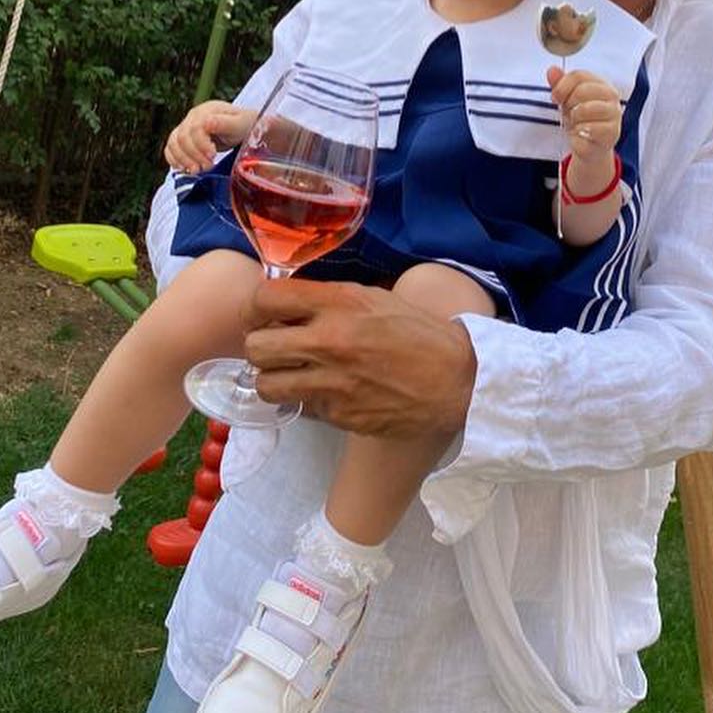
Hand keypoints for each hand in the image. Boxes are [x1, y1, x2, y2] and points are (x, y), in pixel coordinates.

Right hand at [163, 101, 257, 173]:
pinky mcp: (183, 138)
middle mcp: (193, 117)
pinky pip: (170, 148)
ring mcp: (186, 126)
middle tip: (208, 166)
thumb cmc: (243, 125)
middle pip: (183, 137)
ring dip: (184, 160)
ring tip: (197, 170)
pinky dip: (174, 159)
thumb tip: (207, 123)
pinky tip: (184, 168)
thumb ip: (224, 123)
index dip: (201, 145)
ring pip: (174, 143)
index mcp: (207, 110)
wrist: (243, 127)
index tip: (212, 156)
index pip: (195, 128)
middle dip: (194, 155)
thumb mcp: (239, 124)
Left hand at [242, 278, 477, 437]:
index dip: (256, 306)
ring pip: (266, 385)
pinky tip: (326, 392)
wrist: (456, 379)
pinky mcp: (339, 415)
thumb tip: (290, 304)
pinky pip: (300, 408)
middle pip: (256, 346)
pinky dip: (306, 401)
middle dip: (261, 346)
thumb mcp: (373, 298)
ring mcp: (332, 382)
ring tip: (292, 375)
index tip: (263, 314)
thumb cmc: (418, 332)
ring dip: (274, 379)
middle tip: (276, 347)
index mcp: (339, 303)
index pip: (265, 298)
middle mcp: (329, 340)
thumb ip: (330, 300)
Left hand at [547, 67, 621, 159]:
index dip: (562, 86)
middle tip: (569, 113)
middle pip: (581, 90)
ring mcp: (614, 114)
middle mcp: (611, 95)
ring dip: (574, 119)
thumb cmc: (582, 119)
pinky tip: (581, 135)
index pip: (578, 75)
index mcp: (600, 83)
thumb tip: (552, 70)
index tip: (555, 98)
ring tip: (576, 124)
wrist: (592, 146)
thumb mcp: (568, 100)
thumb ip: (560, 84)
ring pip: (584, 109)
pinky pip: (587, 129)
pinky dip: (578, 134)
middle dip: (568, 104)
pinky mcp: (612, 132)